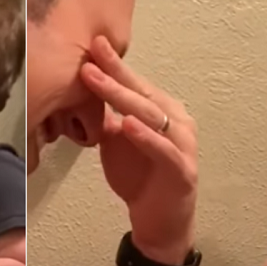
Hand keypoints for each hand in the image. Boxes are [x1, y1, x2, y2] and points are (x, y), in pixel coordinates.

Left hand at [81, 36, 197, 263]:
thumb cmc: (141, 177)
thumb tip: (83, 94)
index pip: (134, 85)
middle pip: (142, 94)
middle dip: (115, 74)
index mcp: (161, 112)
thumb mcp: (117, 143)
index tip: (93, 44)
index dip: (114, 65)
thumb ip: (107, 118)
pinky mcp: (182, 170)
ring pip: (152, 116)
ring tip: (100, 82)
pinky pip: (163, 150)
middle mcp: (176, 122)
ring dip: (124, 98)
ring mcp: (182, 145)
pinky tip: (128, 125)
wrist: (159, 221)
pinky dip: (146, 137)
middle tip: (92, 54)